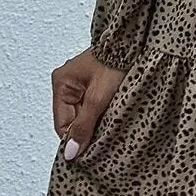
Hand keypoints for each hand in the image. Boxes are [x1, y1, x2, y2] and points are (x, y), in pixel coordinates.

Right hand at [50, 46, 125, 161]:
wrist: (135, 43)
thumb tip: (70, 153)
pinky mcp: (95, 84)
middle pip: (72, 120)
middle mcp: (67, 83)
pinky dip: (102, 113)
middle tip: (104, 134)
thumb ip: (83, 126)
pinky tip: (113, 114)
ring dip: (96, 122)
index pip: (61, 125)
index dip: (75, 138)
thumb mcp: (98, 98)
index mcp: (61, 83)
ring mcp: (81, 83)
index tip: (89, 151)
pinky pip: (93, 107)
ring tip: (110, 122)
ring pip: (84, 115)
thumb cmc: (115, 63)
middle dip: (87, 129)